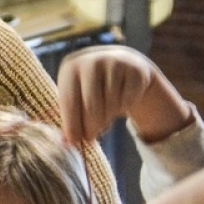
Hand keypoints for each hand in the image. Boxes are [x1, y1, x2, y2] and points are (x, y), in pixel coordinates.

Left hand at [58, 46, 192, 145]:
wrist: (122, 63)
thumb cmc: (91, 85)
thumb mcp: (76, 95)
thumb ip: (70, 117)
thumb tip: (66, 142)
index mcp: (71, 66)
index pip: (68, 99)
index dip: (70, 123)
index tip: (73, 142)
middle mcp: (92, 61)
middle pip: (91, 103)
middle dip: (90, 125)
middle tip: (90, 139)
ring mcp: (116, 63)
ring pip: (111, 104)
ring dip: (106, 119)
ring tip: (103, 119)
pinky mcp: (136, 70)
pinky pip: (128, 101)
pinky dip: (123, 109)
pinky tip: (118, 105)